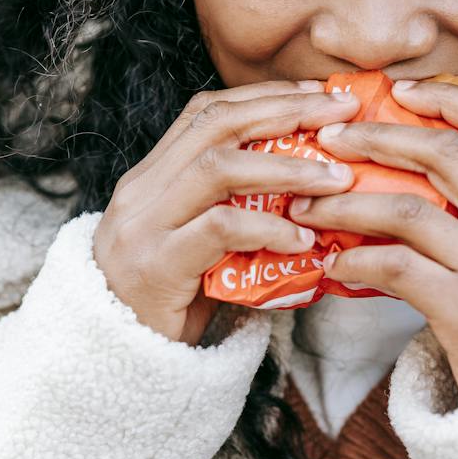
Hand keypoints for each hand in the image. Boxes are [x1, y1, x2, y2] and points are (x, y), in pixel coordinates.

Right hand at [93, 79, 358, 344]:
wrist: (113, 363)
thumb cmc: (169, 306)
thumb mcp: (200, 248)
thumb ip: (236, 213)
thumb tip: (315, 193)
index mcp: (151, 177)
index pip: (208, 112)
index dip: (265, 96)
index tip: (318, 95)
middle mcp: (142, 191)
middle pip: (217, 125)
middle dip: (286, 111)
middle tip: (344, 114)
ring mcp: (144, 226)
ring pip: (219, 168)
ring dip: (287, 167)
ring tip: (337, 179)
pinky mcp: (155, 266)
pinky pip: (220, 230)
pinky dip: (269, 229)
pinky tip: (304, 240)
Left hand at [289, 78, 457, 403]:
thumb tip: (418, 172)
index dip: (449, 98)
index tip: (401, 92)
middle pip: (444, 153)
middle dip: (377, 137)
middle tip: (329, 139)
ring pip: (406, 208)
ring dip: (345, 201)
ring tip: (310, 204)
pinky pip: (393, 266)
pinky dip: (353, 260)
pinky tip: (332, 264)